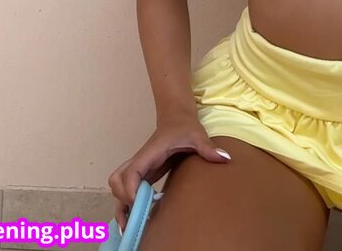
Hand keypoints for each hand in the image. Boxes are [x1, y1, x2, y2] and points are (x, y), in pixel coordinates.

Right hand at [107, 113, 231, 232]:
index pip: (132, 172)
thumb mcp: (197, 135)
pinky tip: (136, 218)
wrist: (176, 117)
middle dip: (123, 199)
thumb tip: (224, 159)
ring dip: (121, 204)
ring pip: (117, 185)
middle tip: (137, 214)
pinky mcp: (143, 173)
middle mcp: (140, 161)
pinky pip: (126, 189)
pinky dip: (126, 203)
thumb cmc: (184, 126)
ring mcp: (140, 167)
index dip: (131, 189)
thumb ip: (207, 147)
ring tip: (131, 224)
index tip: (139, 203)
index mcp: (150, 153)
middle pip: (117, 181)